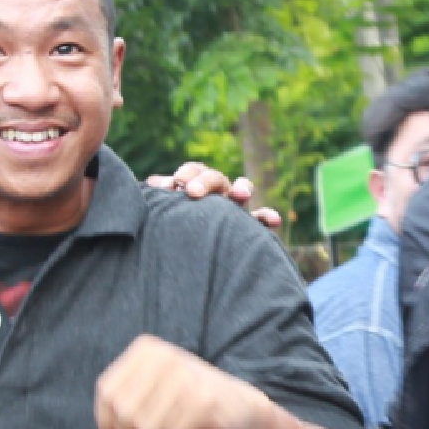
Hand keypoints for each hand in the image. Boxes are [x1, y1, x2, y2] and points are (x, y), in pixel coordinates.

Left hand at [95, 334, 268, 428]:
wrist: (239, 405)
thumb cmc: (187, 401)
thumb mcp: (153, 388)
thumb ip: (124, 398)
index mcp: (147, 350)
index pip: (107, 391)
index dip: (104, 422)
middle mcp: (165, 356)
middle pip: (124, 413)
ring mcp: (186, 376)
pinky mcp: (205, 398)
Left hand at [144, 162, 282, 230]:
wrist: (186, 257)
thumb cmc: (174, 230)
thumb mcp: (166, 213)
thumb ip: (163, 199)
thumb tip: (154, 182)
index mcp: (197, 187)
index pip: (196, 171)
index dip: (188, 173)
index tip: (176, 182)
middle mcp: (217, 194)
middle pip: (216, 179)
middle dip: (205, 181)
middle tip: (191, 192)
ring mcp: (235, 209)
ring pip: (241, 191)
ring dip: (242, 188)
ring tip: (240, 194)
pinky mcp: (248, 228)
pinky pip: (261, 220)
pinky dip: (267, 217)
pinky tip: (274, 220)